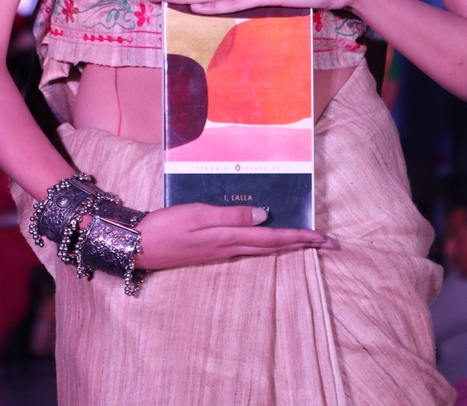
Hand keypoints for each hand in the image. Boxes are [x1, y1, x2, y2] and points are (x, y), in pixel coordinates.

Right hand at [136, 202, 333, 270]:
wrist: (138, 246)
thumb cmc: (166, 227)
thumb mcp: (198, 214)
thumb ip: (231, 216)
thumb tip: (266, 216)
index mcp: (229, 238)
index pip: (274, 239)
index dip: (301, 238)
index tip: (325, 239)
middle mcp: (229, 247)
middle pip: (273, 246)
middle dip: (302, 243)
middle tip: (328, 243)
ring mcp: (220, 250)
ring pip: (263, 248)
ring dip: (287, 243)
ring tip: (306, 239)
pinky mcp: (211, 249)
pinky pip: (248, 246)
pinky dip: (266, 242)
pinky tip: (267, 237)